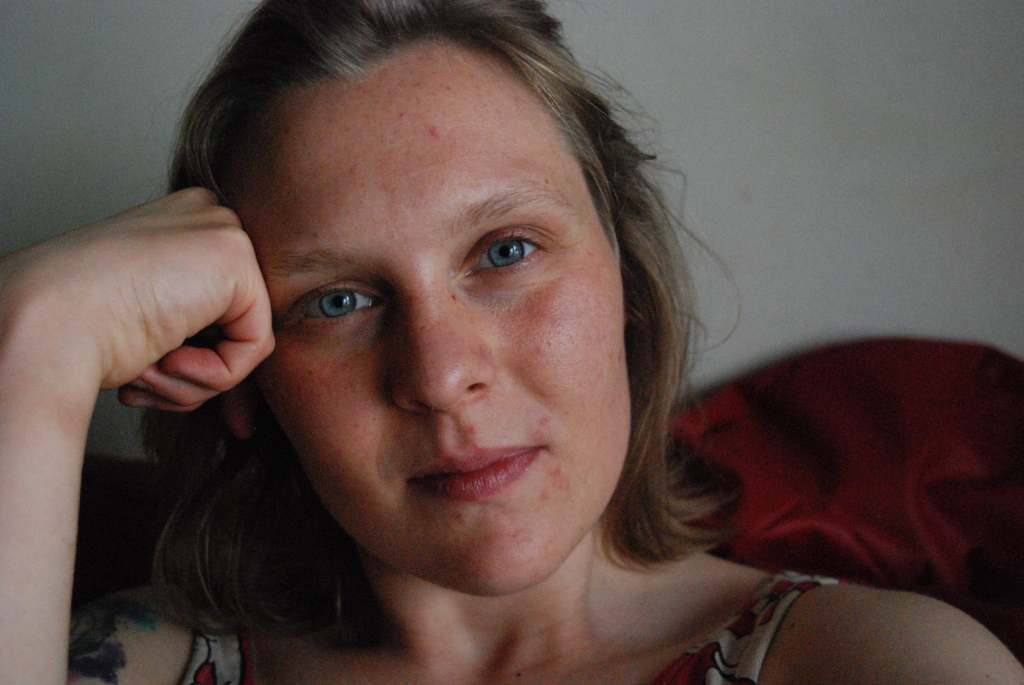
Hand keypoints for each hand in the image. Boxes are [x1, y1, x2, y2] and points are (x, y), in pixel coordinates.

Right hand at [1, 187, 273, 412]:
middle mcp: (206, 217)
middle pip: (236, 323)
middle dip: (192, 369)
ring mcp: (222, 231)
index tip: (141, 365)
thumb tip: (228, 363)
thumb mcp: (143, 311)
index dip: (186, 356)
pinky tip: (166, 360)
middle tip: (143, 372)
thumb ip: (189, 318)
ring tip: (147, 368)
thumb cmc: (74, 327)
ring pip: (244, 341)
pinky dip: (213, 375)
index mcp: (182, 223)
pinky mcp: (235, 259)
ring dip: (194, 378)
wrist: (44, 325)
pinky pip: (255, 347)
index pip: (221, 310)